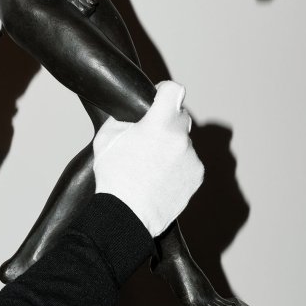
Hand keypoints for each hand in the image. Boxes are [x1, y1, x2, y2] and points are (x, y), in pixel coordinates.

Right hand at [92, 81, 203, 236]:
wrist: (127, 216)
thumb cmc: (114, 178)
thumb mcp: (107, 138)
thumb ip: (123, 117)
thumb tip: (131, 111)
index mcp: (160, 124)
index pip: (173, 90)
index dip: (163, 92)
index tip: (158, 99)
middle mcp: (181, 138)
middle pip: (180, 116)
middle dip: (167, 121)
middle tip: (151, 137)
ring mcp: (192, 157)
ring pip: (184, 141)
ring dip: (173, 146)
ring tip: (153, 164)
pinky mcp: (197, 175)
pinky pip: (190, 160)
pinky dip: (179, 164)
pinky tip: (162, 176)